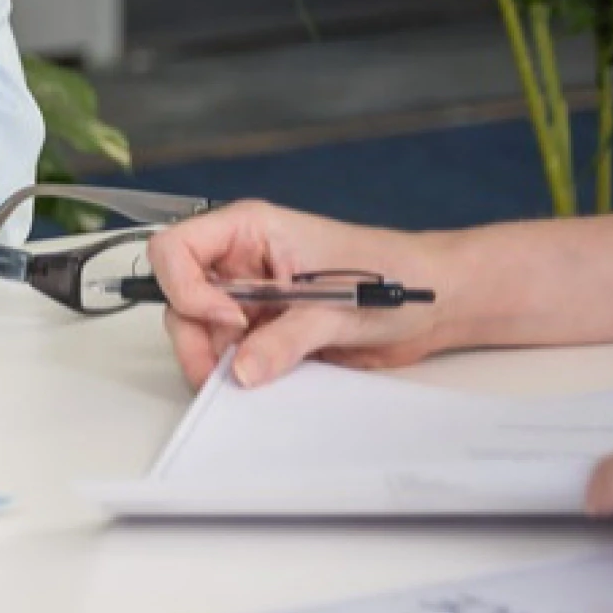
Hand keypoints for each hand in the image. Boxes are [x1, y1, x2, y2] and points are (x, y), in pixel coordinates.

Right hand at [144, 199, 454, 391]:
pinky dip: (235, 370)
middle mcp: (239, 261)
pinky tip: (256, 380)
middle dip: (194, 336)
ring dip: (211, 358)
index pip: (176, 249)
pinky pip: (230, 350)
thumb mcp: (338, 307)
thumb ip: (286, 338)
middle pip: (179, 295)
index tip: (228, 319)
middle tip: (218, 374)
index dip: (186, 287)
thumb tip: (242, 370)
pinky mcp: (263, 328)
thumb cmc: (397, 274)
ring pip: (197, 328)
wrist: (437, 304)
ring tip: (241, 382)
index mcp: (248, 230)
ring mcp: (248, 296)